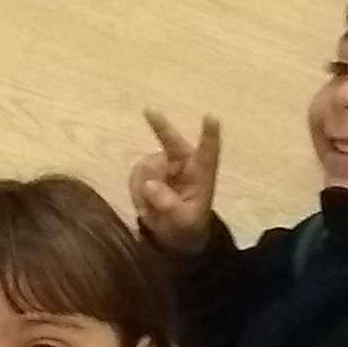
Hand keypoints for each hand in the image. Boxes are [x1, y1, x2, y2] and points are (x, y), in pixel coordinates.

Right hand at [128, 110, 221, 254]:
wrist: (173, 235)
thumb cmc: (187, 227)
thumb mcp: (183, 222)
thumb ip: (169, 206)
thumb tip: (149, 184)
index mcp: (202, 175)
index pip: (207, 153)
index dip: (210, 136)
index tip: (212, 117)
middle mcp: (183, 164)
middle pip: (172, 142)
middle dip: (161, 127)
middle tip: (149, 110)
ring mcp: (164, 165)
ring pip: (146, 167)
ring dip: (144, 188)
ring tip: (152, 209)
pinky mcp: (147, 171)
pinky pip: (135, 175)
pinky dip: (136, 190)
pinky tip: (145, 203)